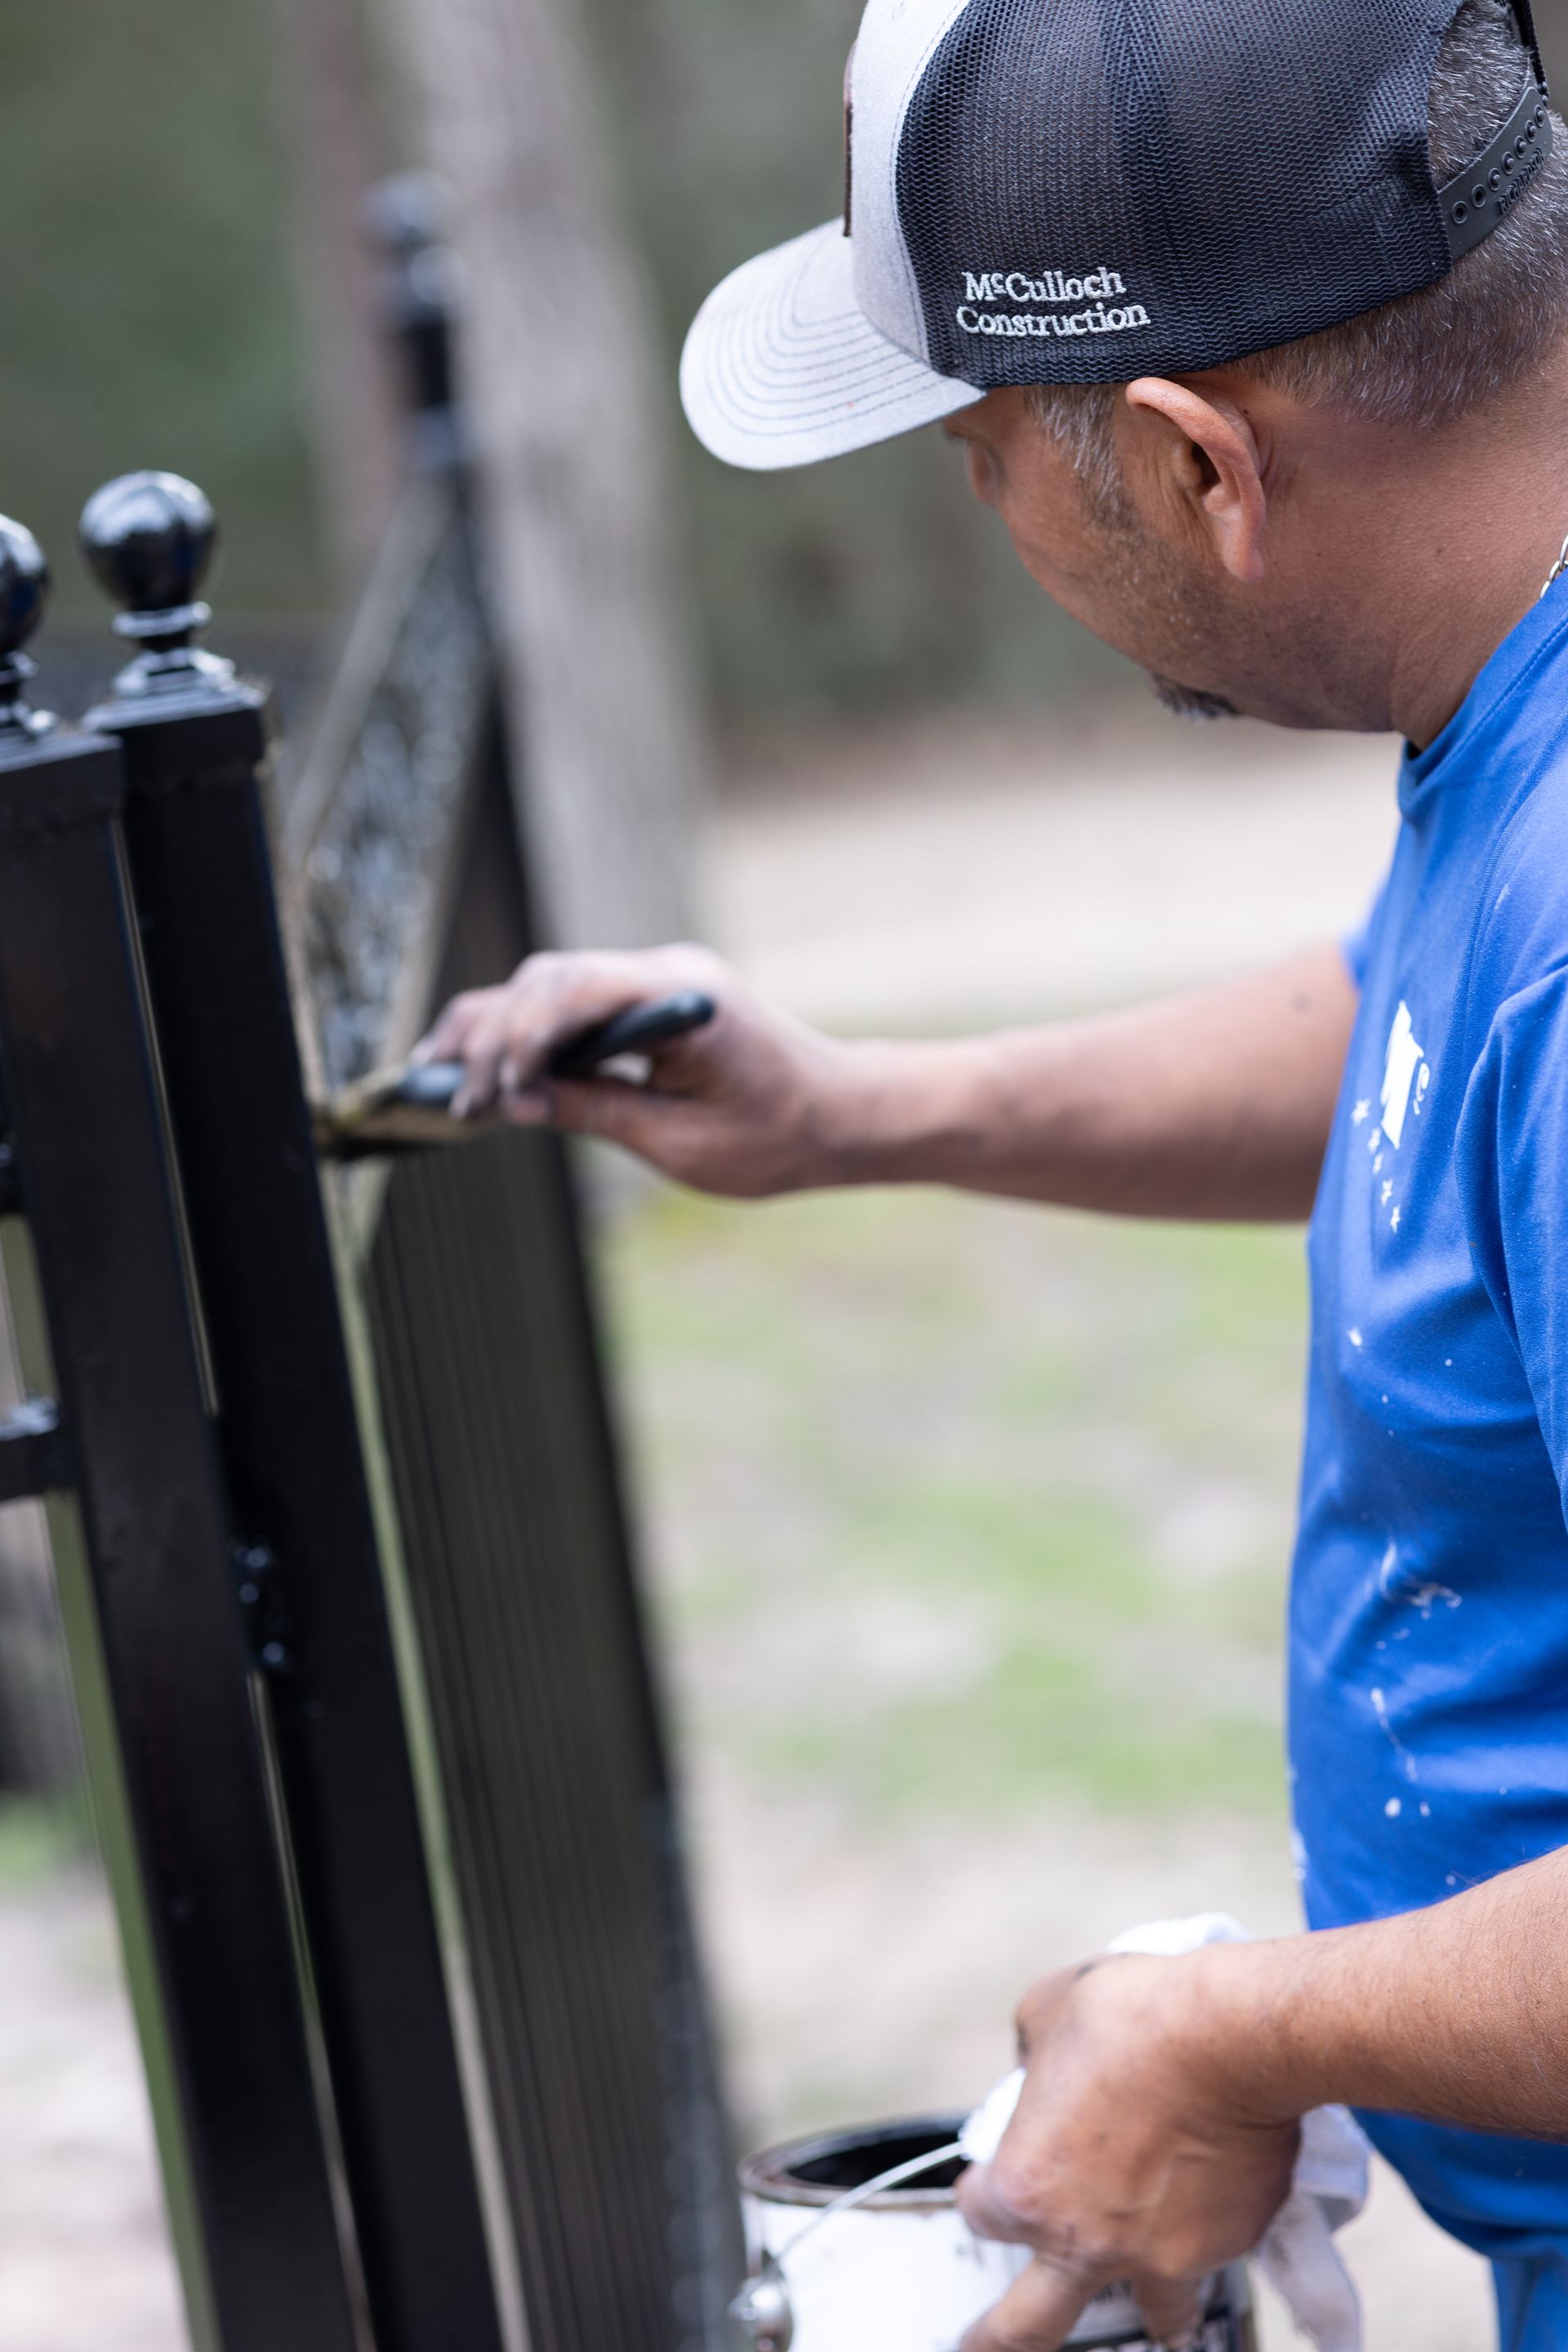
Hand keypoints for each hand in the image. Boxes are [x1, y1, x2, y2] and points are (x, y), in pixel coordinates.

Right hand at [414, 943, 861, 1196]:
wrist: (846, 1116)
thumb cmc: (780, 1137)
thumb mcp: (682, 1144)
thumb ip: (597, 1113)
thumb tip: (517, 1104)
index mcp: (680, 998)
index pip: (568, 993)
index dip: (515, 1043)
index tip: (491, 1102)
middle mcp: (664, 971)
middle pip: (548, 980)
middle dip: (492, 1037)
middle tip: (454, 1101)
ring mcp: (658, 979)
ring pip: (555, 985)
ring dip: (501, 1029)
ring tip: (446, 1078)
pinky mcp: (652, 999)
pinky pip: (579, 1003)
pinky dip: (534, 1033)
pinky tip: (496, 1069)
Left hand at [957, 1952, 1298, 2350]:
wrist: (1230, 2035)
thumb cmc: (1133, 2020)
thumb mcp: (1045, 2012)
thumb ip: (1031, 2055)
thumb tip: (1039, 2063)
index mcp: (1028, 2189)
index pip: (983, 2213)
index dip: (986, 2192)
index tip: (992, 2183)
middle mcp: (1088, 2241)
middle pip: (1029, 2328)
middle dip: (1001, 2344)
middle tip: (985, 2349)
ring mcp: (1162, 2255)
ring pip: (1155, 2316)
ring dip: (1151, 2312)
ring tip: (1158, 2317)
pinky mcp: (1229, 2242)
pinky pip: (1215, 2250)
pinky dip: (1211, 2232)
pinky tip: (1217, 2193)